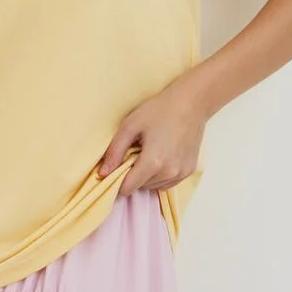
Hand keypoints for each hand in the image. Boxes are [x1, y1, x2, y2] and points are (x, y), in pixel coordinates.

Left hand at [96, 81, 207, 195]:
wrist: (190, 103)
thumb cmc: (158, 110)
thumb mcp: (130, 126)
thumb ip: (114, 151)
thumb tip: (101, 174)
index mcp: (152, 163)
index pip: (128, 188)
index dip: (118, 180)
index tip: (117, 166)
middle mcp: (168, 173)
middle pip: (141, 187)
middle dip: (133, 175)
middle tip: (134, 152)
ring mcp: (181, 173)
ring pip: (154, 186)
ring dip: (147, 176)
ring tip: (148, 153)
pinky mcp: (189, 171)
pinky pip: (168, 182)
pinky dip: (160, 175)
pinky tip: (160, 156)